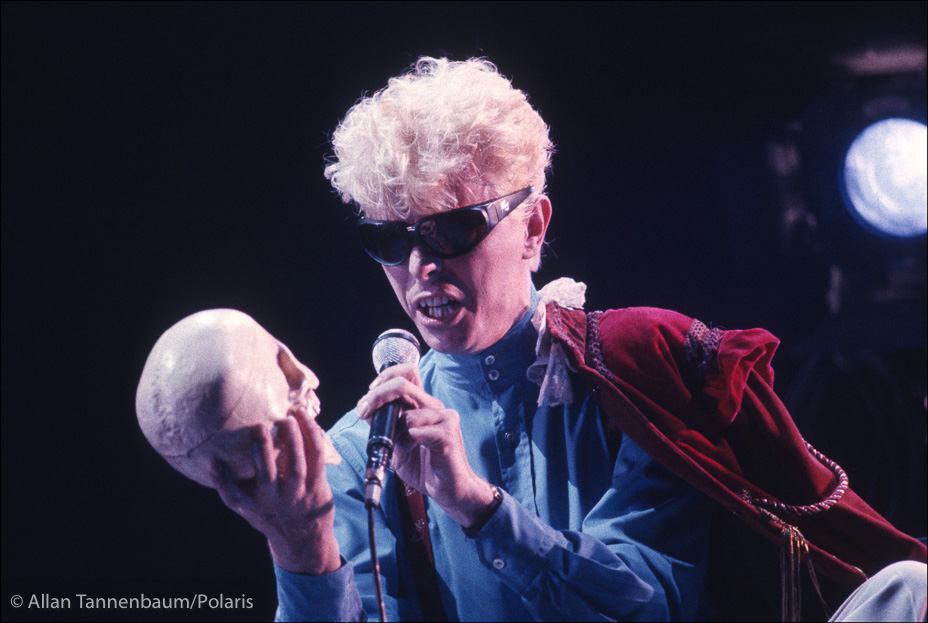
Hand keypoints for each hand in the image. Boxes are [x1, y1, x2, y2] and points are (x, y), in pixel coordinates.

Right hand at [209, 406, 340, 574]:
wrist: (302, 539)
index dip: (221, 480)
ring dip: (294, 439)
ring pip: (297, 464)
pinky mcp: (318, 485)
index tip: (213, 461)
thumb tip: (212, 459)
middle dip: (263, 450)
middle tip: (259, 425)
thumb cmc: (269, 513)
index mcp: (253, 505)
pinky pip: (317, 458)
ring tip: (289, 417)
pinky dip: (313, 437)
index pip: (233, 496)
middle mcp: (274, 500)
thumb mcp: (248, 507)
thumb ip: (230, 486)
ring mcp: (298, 494)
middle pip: (267, 475)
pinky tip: (306, 419)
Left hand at [357, 363, 495, 526]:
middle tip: (363, 412)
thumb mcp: (397, 442)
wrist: (450, 489)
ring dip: (393, 434)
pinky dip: (404, 444)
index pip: (407, 372)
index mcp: (423, 404)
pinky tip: (407, 454)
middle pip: (403, 383)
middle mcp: (435, 406)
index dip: (385, 377)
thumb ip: (385, 424)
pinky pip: (415, 431)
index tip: (370, 395)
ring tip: (396, 451)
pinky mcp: (448, 434)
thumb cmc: (425, 466)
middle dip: (376, 396)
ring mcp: (444, 418)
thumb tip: (366, 409)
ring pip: (406, 414)